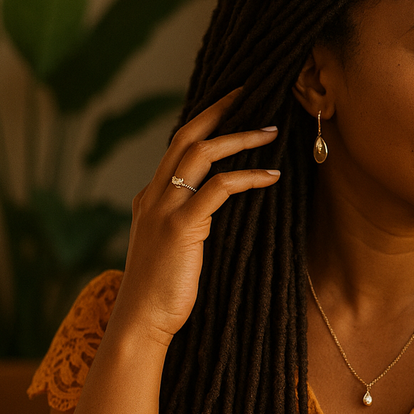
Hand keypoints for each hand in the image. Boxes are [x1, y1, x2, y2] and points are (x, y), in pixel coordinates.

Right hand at [108, 88, 279, 346]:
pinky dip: (248, 176)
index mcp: (150, 197)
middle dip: (218, 110)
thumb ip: (184, 222)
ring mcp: (165, 209)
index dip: (204, 121)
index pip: (177, 146)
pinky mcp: (181, 227)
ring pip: (202, 154)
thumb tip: (213, 210)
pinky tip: (273, 177)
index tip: (231, 104)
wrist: (140, 322)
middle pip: (186, 136)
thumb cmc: (161, 291)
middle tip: (248, 92)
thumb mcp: (168, 248)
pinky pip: (219, 188)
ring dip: (240, 138)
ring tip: (271, 131)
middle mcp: (153, 195)